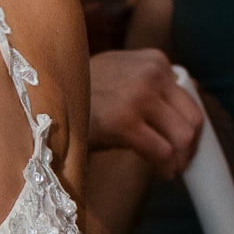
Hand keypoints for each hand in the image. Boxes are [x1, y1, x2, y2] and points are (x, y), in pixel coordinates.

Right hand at [87, 47, 204, 173]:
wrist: (41, 98)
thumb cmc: (79, 95)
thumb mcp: (119, 76)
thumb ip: (148, 87)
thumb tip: (173, 118)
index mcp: (154, 61)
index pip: (189, 98)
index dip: (189, 127)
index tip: (182, 145)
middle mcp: (151, 73)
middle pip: (192, 118)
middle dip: (189, 147)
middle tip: (178, 164)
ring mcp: (138, 96)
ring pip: (182, 136)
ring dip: (178, 160)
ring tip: (168, 171)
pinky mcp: (124, 121)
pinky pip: (161, 152)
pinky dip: (164, 167)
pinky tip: (158, 172)